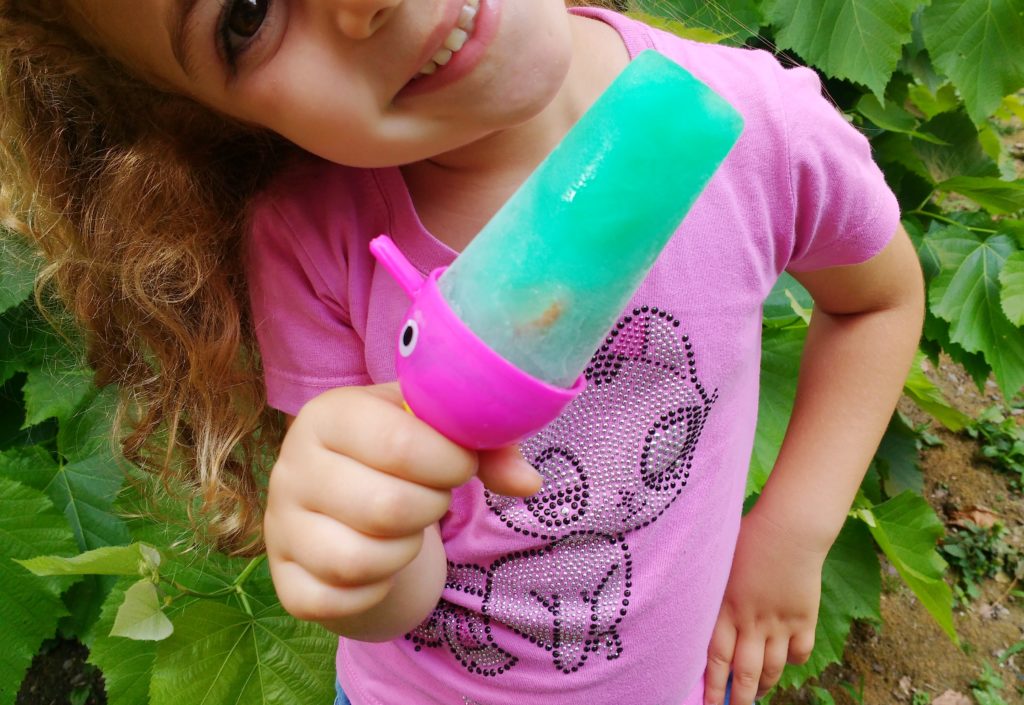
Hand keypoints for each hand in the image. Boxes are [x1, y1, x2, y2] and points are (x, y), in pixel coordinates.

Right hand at [264, 383, 541, 639]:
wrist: (348, 508)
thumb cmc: (399, 459)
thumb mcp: (437, 433)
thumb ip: (486, 446)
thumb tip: (529, 483)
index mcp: (327, 415)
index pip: (398, 442)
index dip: (451, 462)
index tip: (461, 465)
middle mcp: (291, 468)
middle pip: (385, 506)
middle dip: (432, 507)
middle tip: (435, 498)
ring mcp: (280, 529)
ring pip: (359, 560)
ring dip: (405, 550)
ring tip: (409, 529)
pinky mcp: (286, 583)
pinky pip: (339, 601)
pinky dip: (377, 589)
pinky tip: (383, 565)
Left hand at [704, 507, 823, 704]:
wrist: (788, 528)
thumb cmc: (747, 537)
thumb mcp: (719, 563)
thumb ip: (712, 590)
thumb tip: (699, 607)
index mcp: (726, 608)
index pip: (716, 659)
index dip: (712, 687)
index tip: (707, 703)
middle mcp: (752, 622)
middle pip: (745, 673)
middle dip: (739, 698)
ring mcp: (780, 623)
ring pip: (773, 669)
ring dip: (764, 685)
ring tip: (757, 693)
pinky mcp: (804, 618)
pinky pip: (800, 653)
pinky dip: (793, 661)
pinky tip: (785, 660)